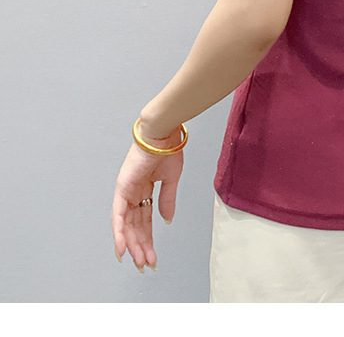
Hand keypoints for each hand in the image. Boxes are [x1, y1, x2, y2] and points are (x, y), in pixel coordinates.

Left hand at [111, 126, 183, 271]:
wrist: (164, 133)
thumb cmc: (169, 149)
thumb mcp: (171, 179)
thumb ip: (167, 200)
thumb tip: (167, 220)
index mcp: (144, 189)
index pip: (145, 220)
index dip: (148, 238)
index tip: (152, 255)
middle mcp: (132, 192)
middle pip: (135, 226)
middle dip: (141, 246)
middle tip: (146, 264)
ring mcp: (126, 191)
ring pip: (126, 225)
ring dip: (133, 244)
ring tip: (139, 262)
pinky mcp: (122, 188)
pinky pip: (118, 215)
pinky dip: (119, 233)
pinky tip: (123, 249)